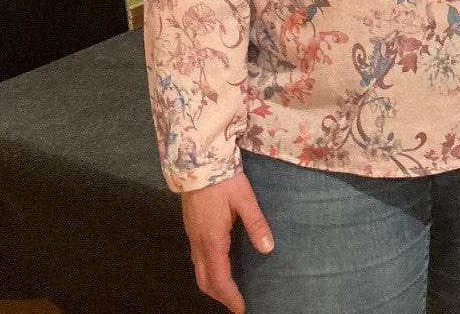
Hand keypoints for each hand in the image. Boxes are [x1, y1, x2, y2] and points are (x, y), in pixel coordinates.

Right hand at [181, 173, 273, 313]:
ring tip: (231, 290)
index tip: (242, 308)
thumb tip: (267, 248)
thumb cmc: (223, 179)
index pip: (219, 278)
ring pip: (198, 270)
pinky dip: (208, 270)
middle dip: (220, 296)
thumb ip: (256, 224)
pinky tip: (221, 266)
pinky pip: (197, 258)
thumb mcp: (245, 199)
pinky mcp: (192, 228)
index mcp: (212, 239)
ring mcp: (192, 235)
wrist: (197, 160)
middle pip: (204, 280)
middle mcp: (198, 242)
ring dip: (213, 284)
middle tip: (237, 304)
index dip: (230, 296)